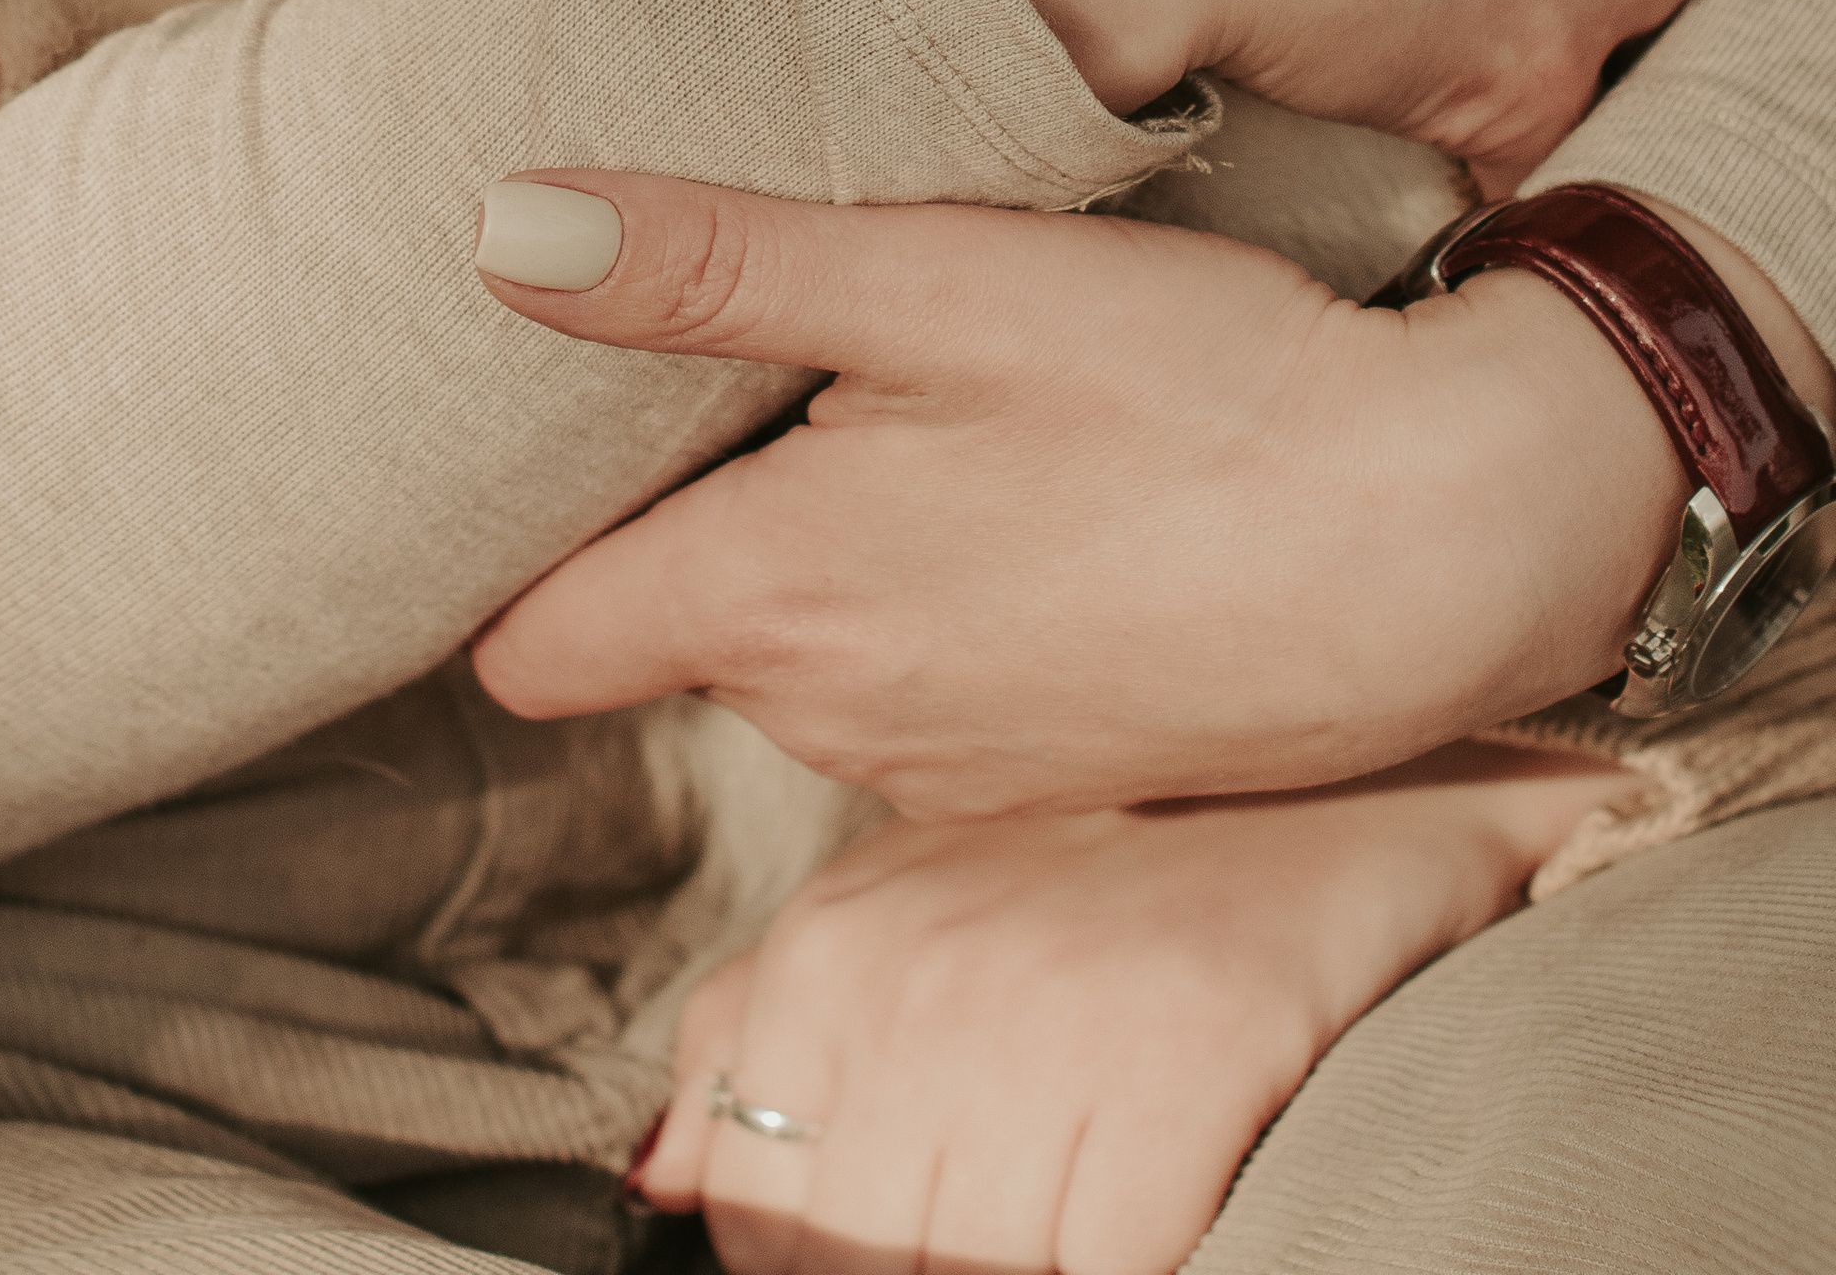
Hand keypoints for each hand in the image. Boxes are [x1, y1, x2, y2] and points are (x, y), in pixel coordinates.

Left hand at [470, 174, 1691, 810]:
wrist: (1452, 541)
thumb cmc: (1194, 391)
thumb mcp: (936, 279)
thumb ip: (712, 265)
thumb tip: (502, 234)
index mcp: (767, 599)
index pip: (529, 644)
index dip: (511, 548)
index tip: (535, 446)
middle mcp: (830, 718)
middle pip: (670, 630)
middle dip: (685, 512)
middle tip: (750, 364)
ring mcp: (944, 769)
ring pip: (804, 656)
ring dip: (822, 553)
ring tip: (905, 411)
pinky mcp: (1048, 777)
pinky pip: (925, 690)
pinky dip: (937, 603)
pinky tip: (1025, 497)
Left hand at [638, 752, 1611, 1274]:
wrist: (1352, 783)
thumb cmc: (1120, 863)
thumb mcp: (909, 903)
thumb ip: (760, 1031)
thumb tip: (656, 1180)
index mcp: (827, 944)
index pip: (746, 1207)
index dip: (824, 1256)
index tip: (920, 1219)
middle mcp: (908, 974)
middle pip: (860, 1257)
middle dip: (937, 1261)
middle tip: (1026, 1186)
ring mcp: (1040, 1017)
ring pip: (975, 1272)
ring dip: (1035, 1252)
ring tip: (1092, 1175)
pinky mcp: (1181, 1061)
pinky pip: (1104, 1265)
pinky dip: (1132, 1250)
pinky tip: (1170, 1191)